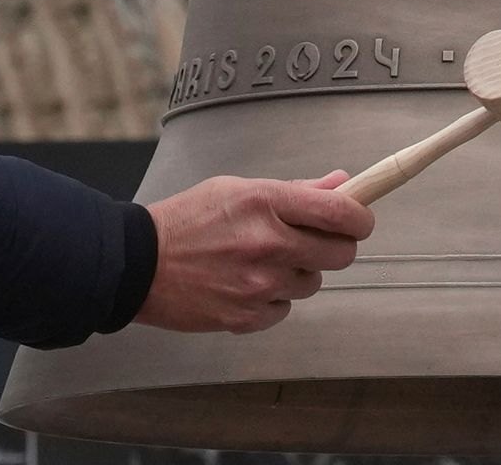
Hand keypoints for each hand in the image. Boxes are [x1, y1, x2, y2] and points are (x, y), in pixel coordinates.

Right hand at [135, 172, 373, 333]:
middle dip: (334, 247)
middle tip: (312, 241)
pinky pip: (284, 309)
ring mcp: (259, 285)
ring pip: (312, 283)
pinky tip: (246, 284)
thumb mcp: (239, 189)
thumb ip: (295, 190)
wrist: (139, 264)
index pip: (341, 212)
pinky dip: (273, 299)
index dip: (361, 217)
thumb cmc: (187, 219)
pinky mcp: (247, 317)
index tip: (360, 219)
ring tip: (263, 261)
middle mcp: (268, 244)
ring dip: (299, 273)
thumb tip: (341, 183)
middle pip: (340, 254)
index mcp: (267, 202)